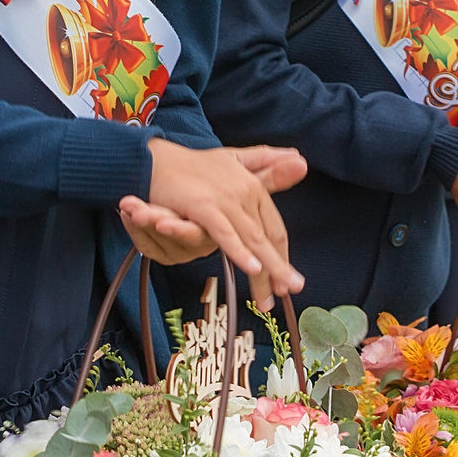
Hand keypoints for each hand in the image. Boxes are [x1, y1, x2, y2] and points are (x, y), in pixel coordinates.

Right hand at [145, 140, 303, 296]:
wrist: (155, 160)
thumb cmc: (194, 165)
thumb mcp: (235, 161)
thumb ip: (266, 165)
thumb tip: (301, 160)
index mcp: (253, 186)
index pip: (274, 228)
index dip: (282, 255)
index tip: (287, 281)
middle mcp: (245, 192)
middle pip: (266, 238)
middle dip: (278, 269)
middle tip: (289, 292)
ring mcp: (225, 199)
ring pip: (251, 239)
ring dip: (264, 271)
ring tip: (271, 296)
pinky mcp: (203, 206)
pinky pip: (225, 233)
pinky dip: (239, 251)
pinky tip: (252, 268)